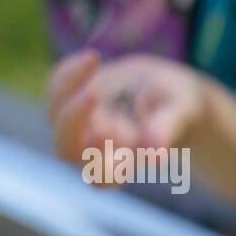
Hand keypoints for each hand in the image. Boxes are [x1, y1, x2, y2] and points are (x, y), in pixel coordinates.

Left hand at [47, 50, 208, 178]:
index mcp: (125, 161)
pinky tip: (93, 59)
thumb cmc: (178, 106)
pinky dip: (70, 72)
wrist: (165, 89)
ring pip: (55, 114)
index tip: (115, 133)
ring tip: (95, 59)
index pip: (102, 177)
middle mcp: (95, 149)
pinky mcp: (70, 99)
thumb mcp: (180, 111)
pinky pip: (56, 87)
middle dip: (74, 123)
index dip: (101, 163)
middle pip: (66, 150)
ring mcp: (79, 125)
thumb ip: (165, 129)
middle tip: (95, 94)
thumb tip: (154, 157)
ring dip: (70, 87)